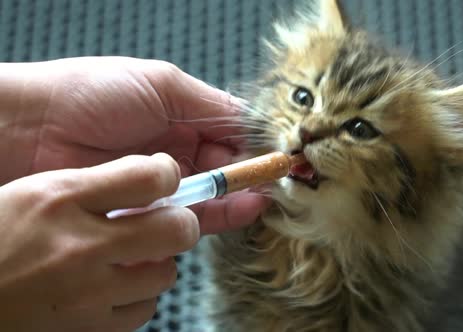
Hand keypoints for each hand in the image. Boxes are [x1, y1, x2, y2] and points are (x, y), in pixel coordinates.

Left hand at [0, 56, 268, 233]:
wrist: (29, 128)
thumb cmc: (91, 93)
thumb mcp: (161, 84)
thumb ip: (211, 104)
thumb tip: (254, 119)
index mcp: (182, 118)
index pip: (231, 133)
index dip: (257, 143)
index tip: (281, 152)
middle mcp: (177, 153)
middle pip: (227, 168)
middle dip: (253, 173)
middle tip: (278, 179)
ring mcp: (163, 185)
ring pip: (213, 196)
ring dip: (241, 197)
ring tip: (264, 196)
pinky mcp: (146, 213)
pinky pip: (189, 218)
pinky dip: (218, 216)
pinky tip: (241, 208)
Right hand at [0, 154, 197, 330]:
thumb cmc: (0, 235)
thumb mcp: (38, 192)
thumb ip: (97, 185)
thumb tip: (157, 181)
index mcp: (61, 200)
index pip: (150, 177)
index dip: (167, 174)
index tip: (163, 181)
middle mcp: (78, 247)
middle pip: (178, 230)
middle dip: (179, 223)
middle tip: (164, 221)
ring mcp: (85, 295)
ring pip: (165, 274)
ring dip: (156, 263)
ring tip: (130, 256)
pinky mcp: (88, 329)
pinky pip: (142, 310)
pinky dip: (136, 296)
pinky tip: (114, 285)